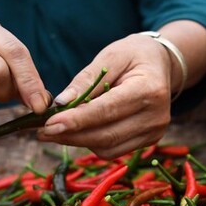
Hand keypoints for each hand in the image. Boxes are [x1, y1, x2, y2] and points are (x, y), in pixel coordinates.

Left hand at [38, 34, 175, 157]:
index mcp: (149, 90)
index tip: (50, 124)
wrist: (162, 65)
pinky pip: (114, 150)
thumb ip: (87, 79)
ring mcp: (154, 132)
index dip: (77, 120)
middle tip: (43, 131)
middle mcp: (156, 116)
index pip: (108, 110)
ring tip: (55, 132)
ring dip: (78, 142)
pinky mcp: (149, 141)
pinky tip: (77, 132)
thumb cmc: (134, 55)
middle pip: (107, 135)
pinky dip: (92, 143)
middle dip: (72, 135)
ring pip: (108, 148)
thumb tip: (61, 103)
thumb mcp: (111, 56)